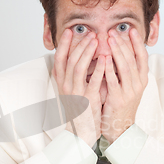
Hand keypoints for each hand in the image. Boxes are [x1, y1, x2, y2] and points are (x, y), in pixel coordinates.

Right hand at [52, 29, 104, 147]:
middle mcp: (66, 86)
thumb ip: (72, 74)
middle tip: (90, 33)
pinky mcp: (88, 99)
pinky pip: (93, 80)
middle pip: (70, 59)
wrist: (82, 131)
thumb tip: (76, 56)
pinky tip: (105, 58)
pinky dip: (98, 68)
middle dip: (80, 44)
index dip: (64, 44)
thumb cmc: (80, 108)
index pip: (59, 58)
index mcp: (61, 82)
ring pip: (78, 66)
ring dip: (87, 52)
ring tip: (96, 40)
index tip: (70, 31)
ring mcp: (76, 92)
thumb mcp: (72, 90)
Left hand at [101, 28, 148, 143]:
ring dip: (117, 52)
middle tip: (114, 32)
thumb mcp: (127, 86)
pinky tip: (104, 58)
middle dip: (123, 43)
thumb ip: (125, 70)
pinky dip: (109, 68)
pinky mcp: (118, 99)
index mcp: (142, 79)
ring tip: (109, 40)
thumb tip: (120, 50)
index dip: (138, 43)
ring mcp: (129, 92)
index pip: (143, 57)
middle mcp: (138, 84)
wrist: (119, 127)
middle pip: (132, 59)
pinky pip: (114, 81)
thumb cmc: (120, 104)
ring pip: (125, 67)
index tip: (132, 30)